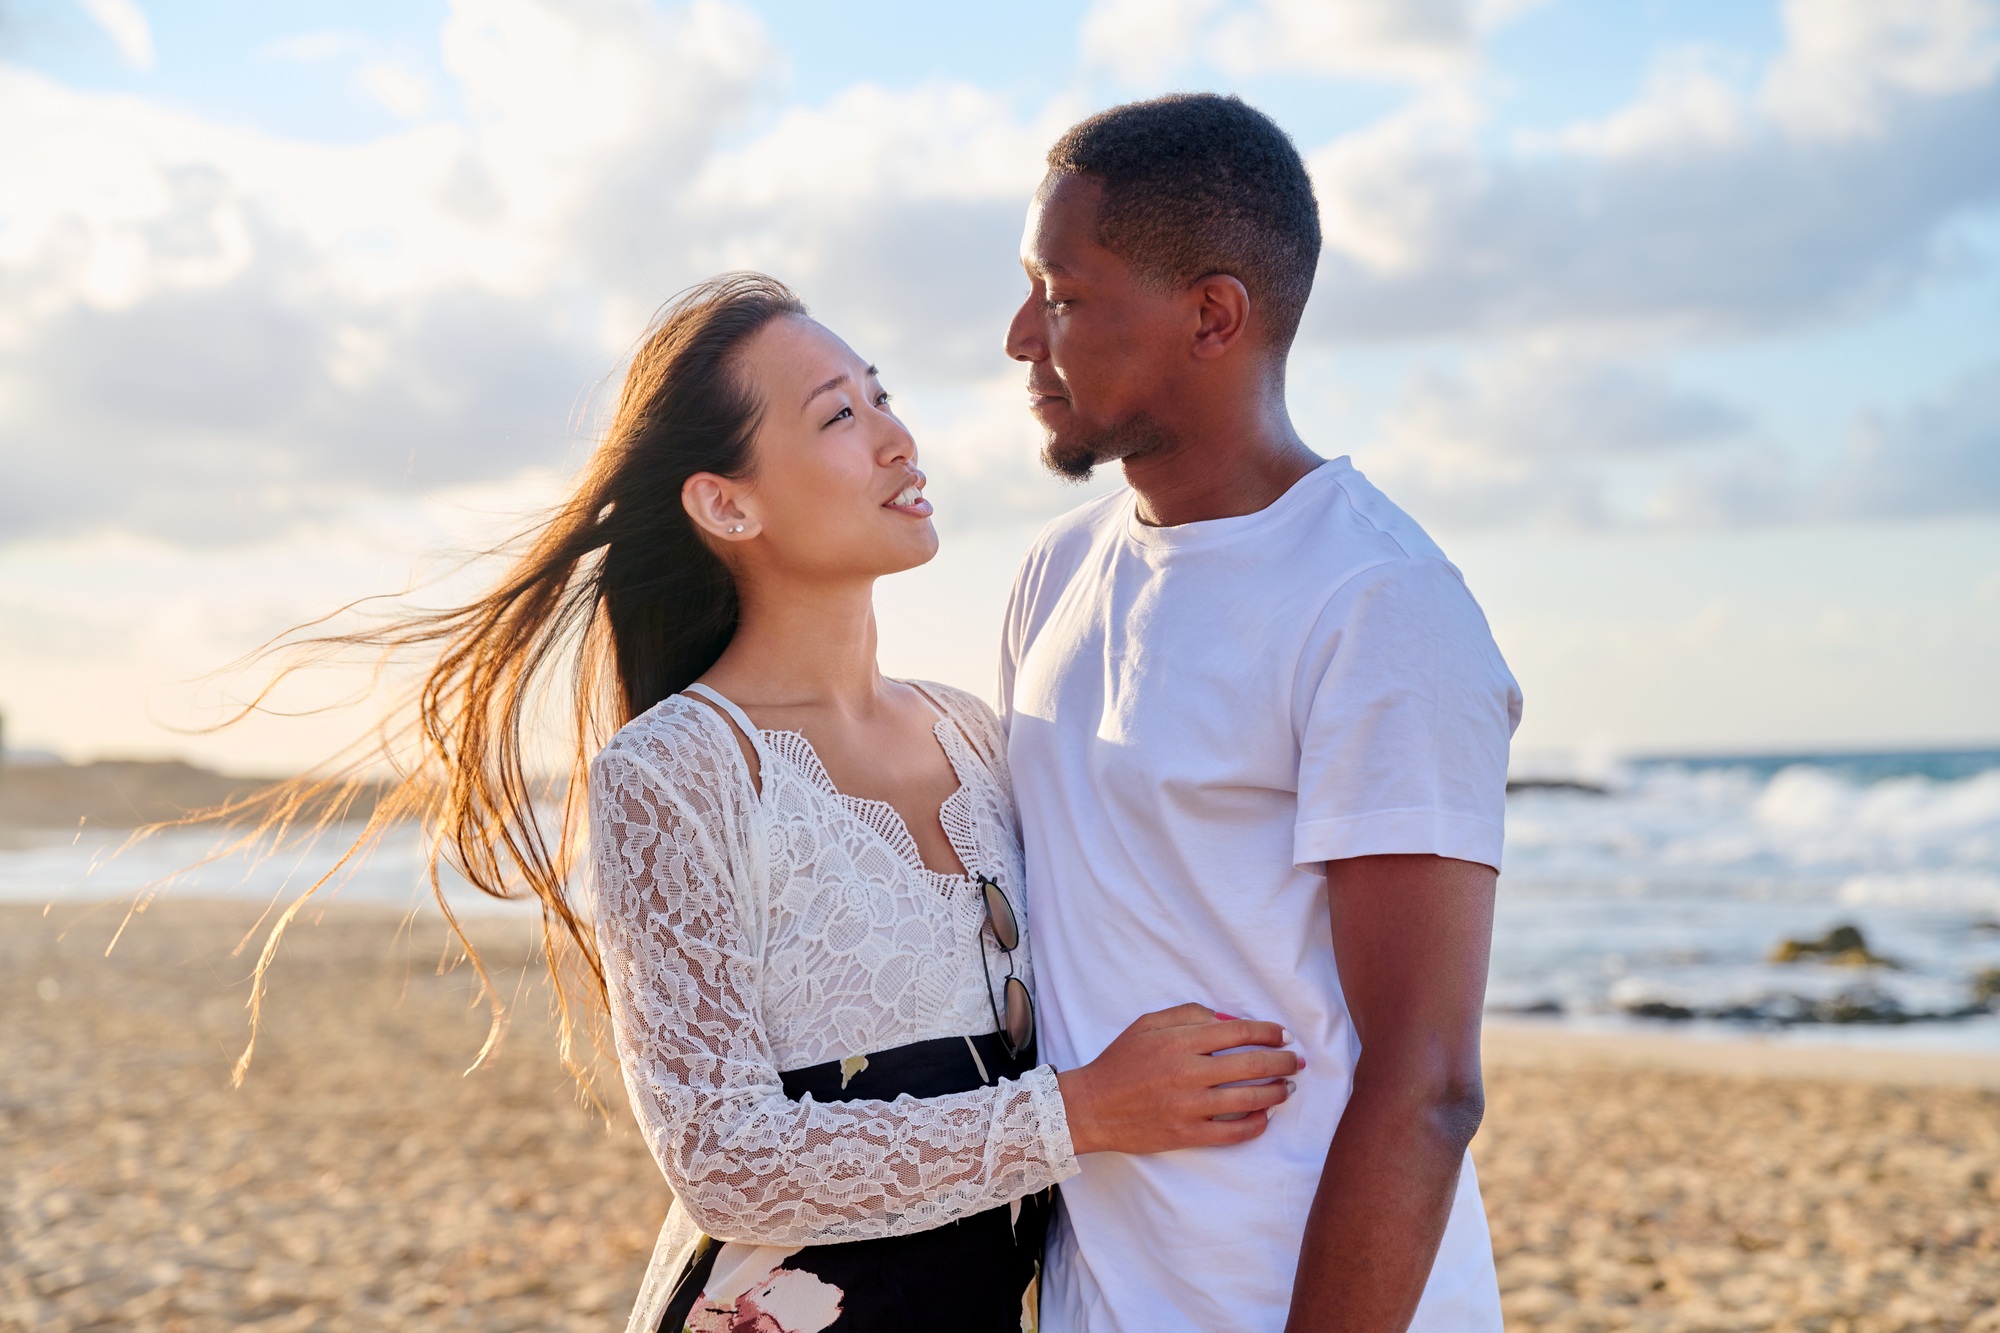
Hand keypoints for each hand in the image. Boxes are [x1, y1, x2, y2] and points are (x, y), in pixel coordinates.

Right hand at [1056, 1003, 1299, 1154]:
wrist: (1092, 1106)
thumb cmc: (1120, 1061)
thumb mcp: (1147, 1024)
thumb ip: (1188, 1014)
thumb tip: (1229, 1020)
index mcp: (1180, 1040)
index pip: (1238, 1032)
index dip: (1268, 1032)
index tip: (1283, 1035)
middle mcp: (1188, 1072)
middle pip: (1251, 1064)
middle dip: (1282, 1061)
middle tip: (1296, 1061)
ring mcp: (1188, 1106)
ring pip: (1248, 1099)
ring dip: (1276, 1093)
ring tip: (1287, 1089)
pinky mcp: (1186, 1135)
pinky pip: (1232, 1133)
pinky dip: (1256, 1125)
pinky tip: (1265, 1117)